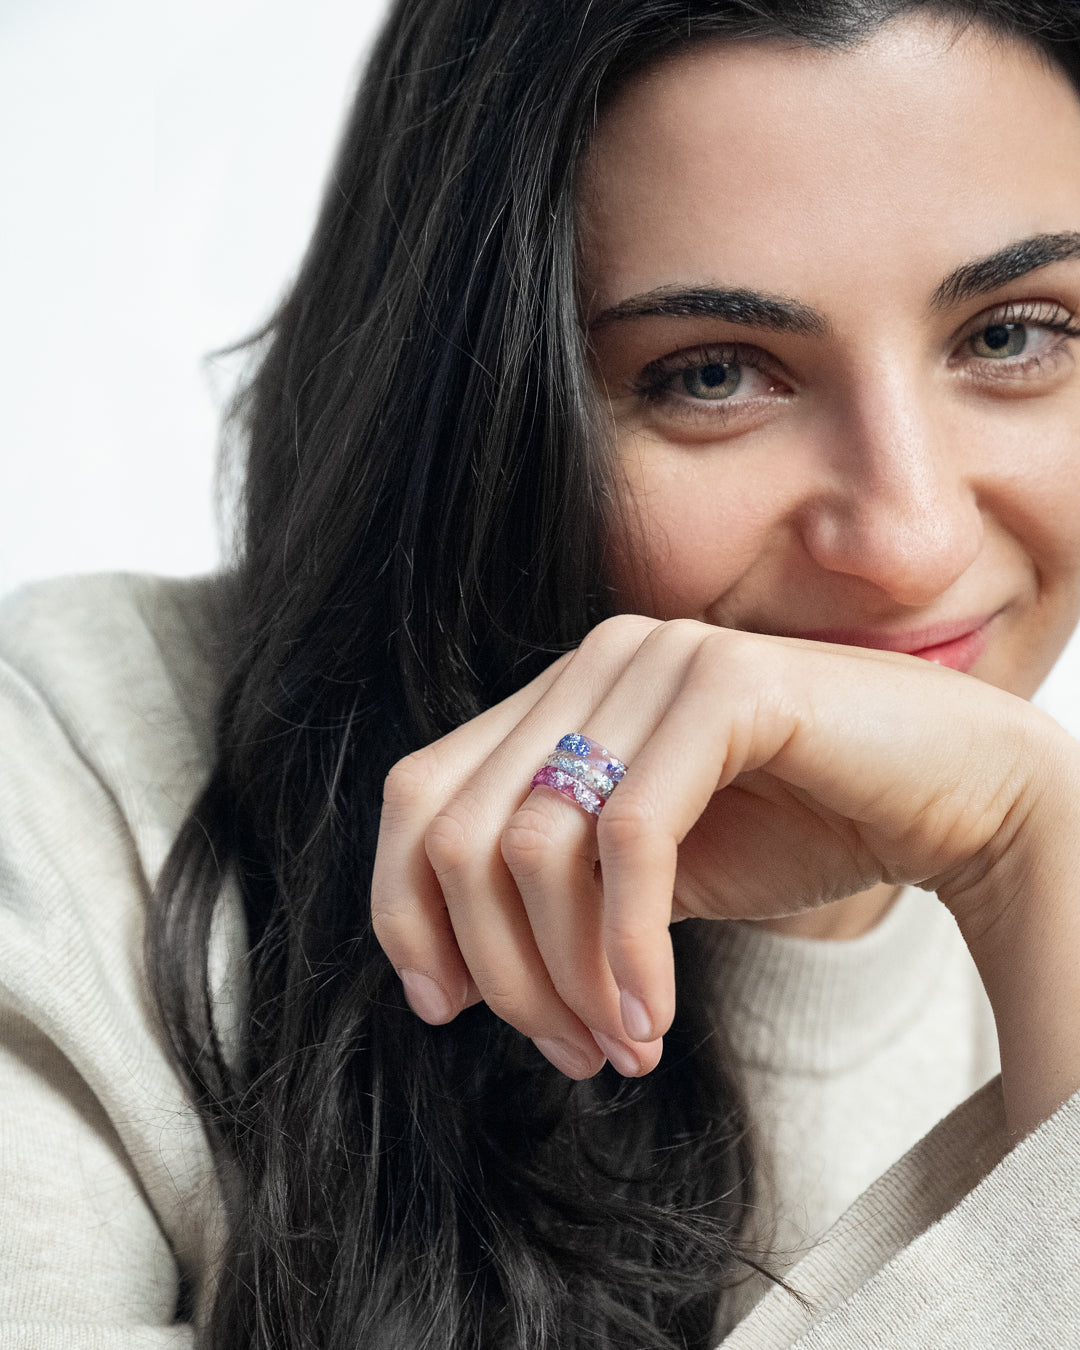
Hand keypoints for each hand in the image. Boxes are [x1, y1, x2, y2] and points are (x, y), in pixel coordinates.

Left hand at [371, 615, 1079, 1122]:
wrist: (953, 794)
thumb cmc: (798, 830)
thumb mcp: (645, 875)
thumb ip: (556, 897)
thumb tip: (451, 973)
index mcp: (557, 699)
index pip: (418, 796)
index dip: (402, 907)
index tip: (443, 1008)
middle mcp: (591, 665)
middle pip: (457, 830)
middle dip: (498, 968)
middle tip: (568, 1053)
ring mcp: (654, 662)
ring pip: (533, 843)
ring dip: (566, 975)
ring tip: (621, 1048)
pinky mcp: (723, 684)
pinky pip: (632, 837)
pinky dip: (627, 949)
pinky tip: (652, 1017)